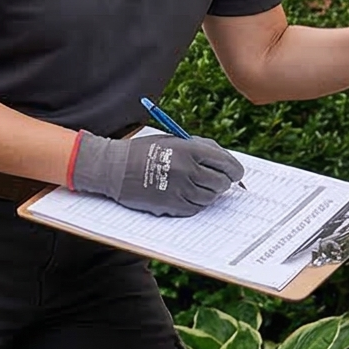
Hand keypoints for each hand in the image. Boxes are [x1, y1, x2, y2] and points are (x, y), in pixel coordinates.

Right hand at [71, 132, 240, 216]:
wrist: (113, 168)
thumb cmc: (145, 151)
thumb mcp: (174, 140)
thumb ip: (202, 148)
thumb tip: (227, 163)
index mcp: (191, 150)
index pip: (228, 164)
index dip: (235, 171)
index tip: (235, 174)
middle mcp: (189, 170)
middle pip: (222, 183)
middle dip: (222, 182)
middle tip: (216, 181)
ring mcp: (181, 189)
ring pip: (210, 197)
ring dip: (208, 193)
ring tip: (195, 185)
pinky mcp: (172, 205)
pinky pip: (196, 208)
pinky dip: (195, 202)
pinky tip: (184, 194)